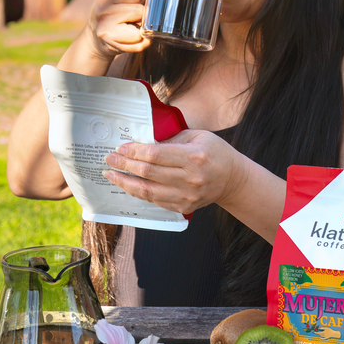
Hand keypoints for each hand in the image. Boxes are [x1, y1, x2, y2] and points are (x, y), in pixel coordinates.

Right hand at [86, 0, 150, 60]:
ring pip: (141, 28)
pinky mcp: (111, 44)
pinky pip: (140, 43)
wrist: (95, 39)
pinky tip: (133, 38)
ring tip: (132, 28)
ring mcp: (105, 28)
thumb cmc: (113, 15)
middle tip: (134, 18)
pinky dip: (143, 42)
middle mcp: (103, 10)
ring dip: (142, 29)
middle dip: (142, 15)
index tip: (136, 4)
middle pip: (140, 11)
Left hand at [102, 130, 246, 215]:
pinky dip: (138, 193)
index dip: (134, 152)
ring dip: (125, 182)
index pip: (155, 155)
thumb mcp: (197, 136)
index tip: (121, 148)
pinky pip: (154, 200)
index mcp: (194, 157)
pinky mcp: (184, 206)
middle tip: (110, 159)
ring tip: (111, 175)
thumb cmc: (215, 152)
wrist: (233, 179)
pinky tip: (128, 185)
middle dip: (124, 165)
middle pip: (147, 172)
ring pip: (147, 191)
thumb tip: (143, 145)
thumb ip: (171, 140)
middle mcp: (190, 178)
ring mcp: (186, 195)